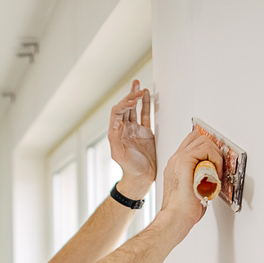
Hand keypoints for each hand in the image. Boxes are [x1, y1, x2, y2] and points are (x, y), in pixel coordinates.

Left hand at [108, 80, 156, 197]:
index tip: (133, 100)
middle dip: (130, 97)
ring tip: (138, 85)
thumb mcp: (120, 155)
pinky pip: (145, 115)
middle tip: (137, 89)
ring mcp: (134, 130)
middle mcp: (124, 129)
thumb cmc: (130, 168)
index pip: (117, 112)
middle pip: (124, 107)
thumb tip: (117, 123)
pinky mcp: (145, 132)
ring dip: (135, 97)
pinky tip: (147, 96)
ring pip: (134, 109)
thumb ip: (116, 139)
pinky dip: (146, 105)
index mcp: (116, 133)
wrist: (142, 177)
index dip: (124, 103)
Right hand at [160, 130, 223, 230]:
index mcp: (176, 166)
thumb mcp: (194, 189)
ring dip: (215, 155)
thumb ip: (200, 177)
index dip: (207, 150)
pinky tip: (215, 173)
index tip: (216, 164)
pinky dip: (215, 159)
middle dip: (212, 150)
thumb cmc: (184, 210)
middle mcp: (175, 160)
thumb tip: (213, 175)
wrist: (176, 217)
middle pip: (197, 138)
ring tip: (216, 172)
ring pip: (203, 140)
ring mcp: (178, 159)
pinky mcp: (184, 161)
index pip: (192, 145)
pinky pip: (205, 148)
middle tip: (218, 167)